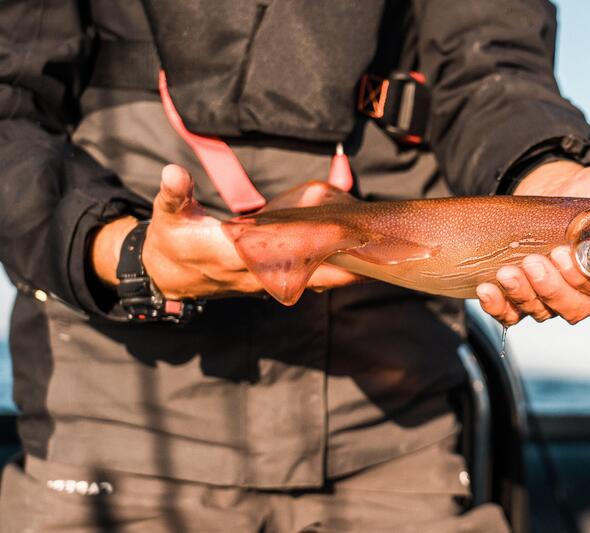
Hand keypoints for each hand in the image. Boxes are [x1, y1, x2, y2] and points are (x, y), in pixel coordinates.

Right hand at [91, 164, 360, 299]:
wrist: (172, 276)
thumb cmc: (173, 242)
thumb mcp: (168, 216)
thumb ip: (174, 194)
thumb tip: (174, 172)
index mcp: (231, 255)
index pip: (275, 256)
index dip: (307, 250)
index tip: (337, 241)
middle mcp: (255, 274)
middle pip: (308, 276)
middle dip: (344, 269)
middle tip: (378, 254)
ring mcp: (267, 280)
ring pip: (314, 279)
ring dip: (345, 271)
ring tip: (379, 255)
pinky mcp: (274, 280)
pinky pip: (310, 276)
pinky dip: (334, 267)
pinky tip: (358, 254)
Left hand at [477, 160, 589, 325]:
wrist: (547, 190)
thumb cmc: (588, 192)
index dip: (589, 283)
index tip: (573, 257)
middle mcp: (583, 292)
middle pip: (573, 308)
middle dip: (555, 287)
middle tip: (541, 259)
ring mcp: (550, 296)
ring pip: (542, 311)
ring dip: (525, 294)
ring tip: (509, 271)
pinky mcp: (521, 296)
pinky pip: (511, 314)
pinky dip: (499, 307)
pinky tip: (488, 289)